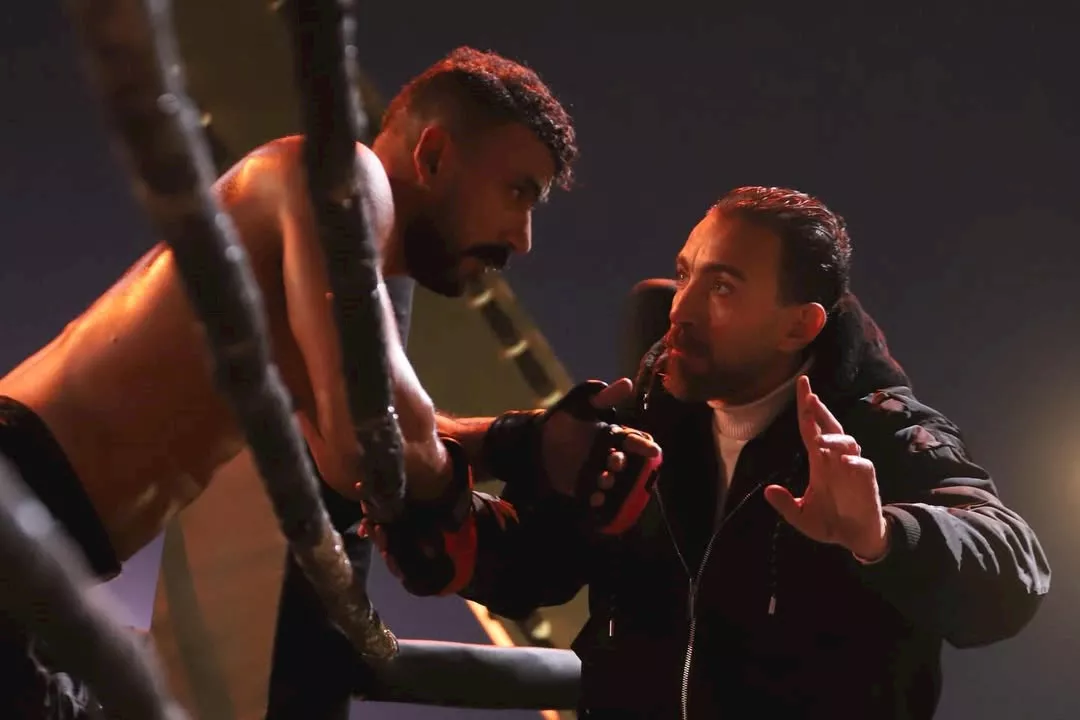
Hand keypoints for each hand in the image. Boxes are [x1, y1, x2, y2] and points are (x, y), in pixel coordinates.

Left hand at [541, 378, 661, 503]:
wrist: (539, 441)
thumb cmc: (565, 420)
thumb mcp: (584, 406)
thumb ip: (605, 397)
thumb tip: (627, 382)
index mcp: (614, 436)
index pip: (633, 441)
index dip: (643, 446)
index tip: (653, 449)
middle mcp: (609, 456)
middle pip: (623, 462)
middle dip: (621, 462)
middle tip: (615, 461)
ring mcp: (598, 473)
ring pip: (611, 480)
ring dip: (611, 481)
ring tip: (603, 478)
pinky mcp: (585, 487)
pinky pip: (596, 496)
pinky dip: (598, 499)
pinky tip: (595, 498)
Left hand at [764, 376, 889, 560]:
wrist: (856, 539)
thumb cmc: (830, 522)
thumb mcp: (801, 517)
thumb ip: (785, 505)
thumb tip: (767, 490)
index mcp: (818, 462)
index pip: (810, 429)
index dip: (805, 408)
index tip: (802, 384)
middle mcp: (835, 460)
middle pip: (829, 427)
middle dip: (821, 411)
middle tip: (810, 395)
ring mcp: (852, 469)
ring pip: (847, 442)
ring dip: (834, 439)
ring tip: (820, 441)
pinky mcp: (867, 482)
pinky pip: (863, 466)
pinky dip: (854, 462)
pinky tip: (844, 462)